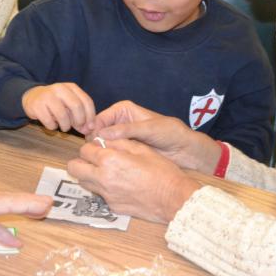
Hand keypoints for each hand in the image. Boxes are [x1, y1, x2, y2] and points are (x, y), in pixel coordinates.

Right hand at [22, 83, 95, 132]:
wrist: (33, 97)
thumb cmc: (56, 103)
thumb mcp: (69, 105)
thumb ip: (80, 116)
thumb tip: (88, 130)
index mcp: (71, 87)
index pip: (86, 101)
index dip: (90, 116)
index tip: (90, 127)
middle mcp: (60, 88)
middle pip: (76, 106)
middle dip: (80, 121)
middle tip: (78, 128)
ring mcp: (47, 96)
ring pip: (63, 115)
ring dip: (66, 126)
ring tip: (64, 127)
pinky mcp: (37, 105)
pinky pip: (49, 121)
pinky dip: (53, 127)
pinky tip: (52, 124)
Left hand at [67, 139, 199, 223]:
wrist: (174, 199)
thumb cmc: (162, 171)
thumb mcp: (141, 148)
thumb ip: (118, 142)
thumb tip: (103, 140)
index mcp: (109, 160)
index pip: (84, 150)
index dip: (91, 146)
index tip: (99, 147)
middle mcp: (103, 178)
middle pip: (74, 168)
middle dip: (81, 161)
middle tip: (94, 159)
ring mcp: (107, 195)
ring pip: (84, 182)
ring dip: (89, 175)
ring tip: (105, 171)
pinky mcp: (113, 206)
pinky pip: (99, 194)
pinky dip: (103, 188)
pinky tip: (119, 184)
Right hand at [89, 100, 219, 171]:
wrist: (183, 149)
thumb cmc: (170, 133)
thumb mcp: (149, 129)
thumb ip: (126, 130)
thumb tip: (102, 133)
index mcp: (122, 110)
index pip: (100, 118)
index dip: (93, 129)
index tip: (92, 142)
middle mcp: (118, 122)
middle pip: (98, 131)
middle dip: (96, 141)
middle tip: (94, 154)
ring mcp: (120, 137)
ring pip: (103, 143)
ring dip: (102, 151)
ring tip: (101, 161)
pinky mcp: (124, 149)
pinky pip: (111, 153)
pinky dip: (109, 158)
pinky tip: (108, 165)